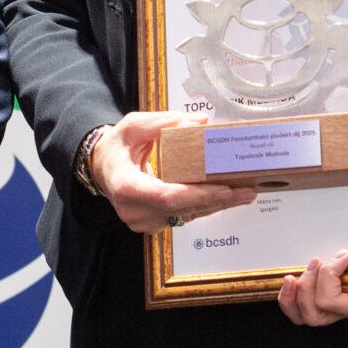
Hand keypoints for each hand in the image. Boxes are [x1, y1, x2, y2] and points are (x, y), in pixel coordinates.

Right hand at [90, 111, 257, 235]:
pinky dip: (205, 206)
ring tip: (245, 193)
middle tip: (246, 189)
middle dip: (218, 200)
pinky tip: (226, 198)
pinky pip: (184, 217)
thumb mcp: (132, 126)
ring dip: (217, 205)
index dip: (198, 195)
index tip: (223, 188)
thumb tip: (200, 122)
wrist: (102, 169)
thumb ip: (163, 122)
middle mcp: (134, 211)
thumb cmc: (116, 148)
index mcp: (126, 187)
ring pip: (187, 216)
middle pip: (183, 209)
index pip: (166, 196)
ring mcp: (144, 222)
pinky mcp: (154, 224)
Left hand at [275, 252, 347, 328]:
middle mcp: (342, 312)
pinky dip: (287, 298)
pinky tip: (289, 280)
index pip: (332, 302)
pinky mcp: (317, 297)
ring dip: (296, 293)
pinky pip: (295, 310)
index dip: (328, 278)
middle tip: (317, 261)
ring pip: (302, 316)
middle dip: (309, 286)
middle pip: (313, 314)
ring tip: (301, 271)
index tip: (342, 256)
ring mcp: (328, 307)